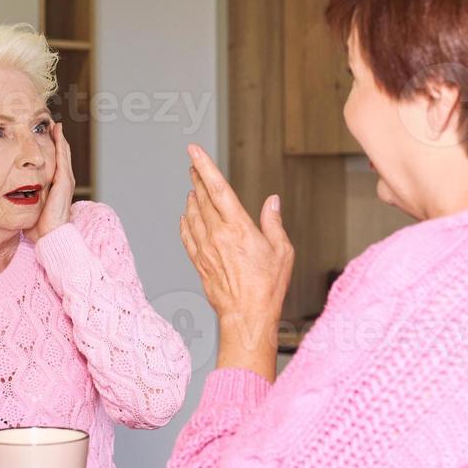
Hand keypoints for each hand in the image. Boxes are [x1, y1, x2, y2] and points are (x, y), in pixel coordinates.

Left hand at [30, 122, 74, 242]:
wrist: (49, 238)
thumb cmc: (37, 227)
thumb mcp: (27, 206)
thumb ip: (20, 196)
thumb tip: (5, 192)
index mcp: (55, 185)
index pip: (53, 160)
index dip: (47, 146)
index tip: (37, 134)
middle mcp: (63, 180)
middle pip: (60, 152)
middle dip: (53, 137)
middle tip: (45, 121)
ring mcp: (66, 180)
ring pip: (63, 152)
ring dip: (58, 136)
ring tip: (51, 122)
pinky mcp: (64, 182)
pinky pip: (63, 157)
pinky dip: (60, 143)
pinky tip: (56, 131)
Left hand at [179, 144, 293, 374]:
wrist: (247, 316)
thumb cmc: (268, 286)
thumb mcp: (282, 251)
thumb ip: (274, 223)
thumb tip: (272, 201)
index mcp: (239, 227)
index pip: (219, 188)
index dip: (205, 167)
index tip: (193, 151)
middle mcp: (218, 234)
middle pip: (203, 198)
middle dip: (197, 178)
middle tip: (192, 164)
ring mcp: (205, 248)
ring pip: (193, 215)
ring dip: (192, 199)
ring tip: (193, 189)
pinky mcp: (199, 262)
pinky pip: (187, 236)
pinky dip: (185, 223)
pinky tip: (185, 217)